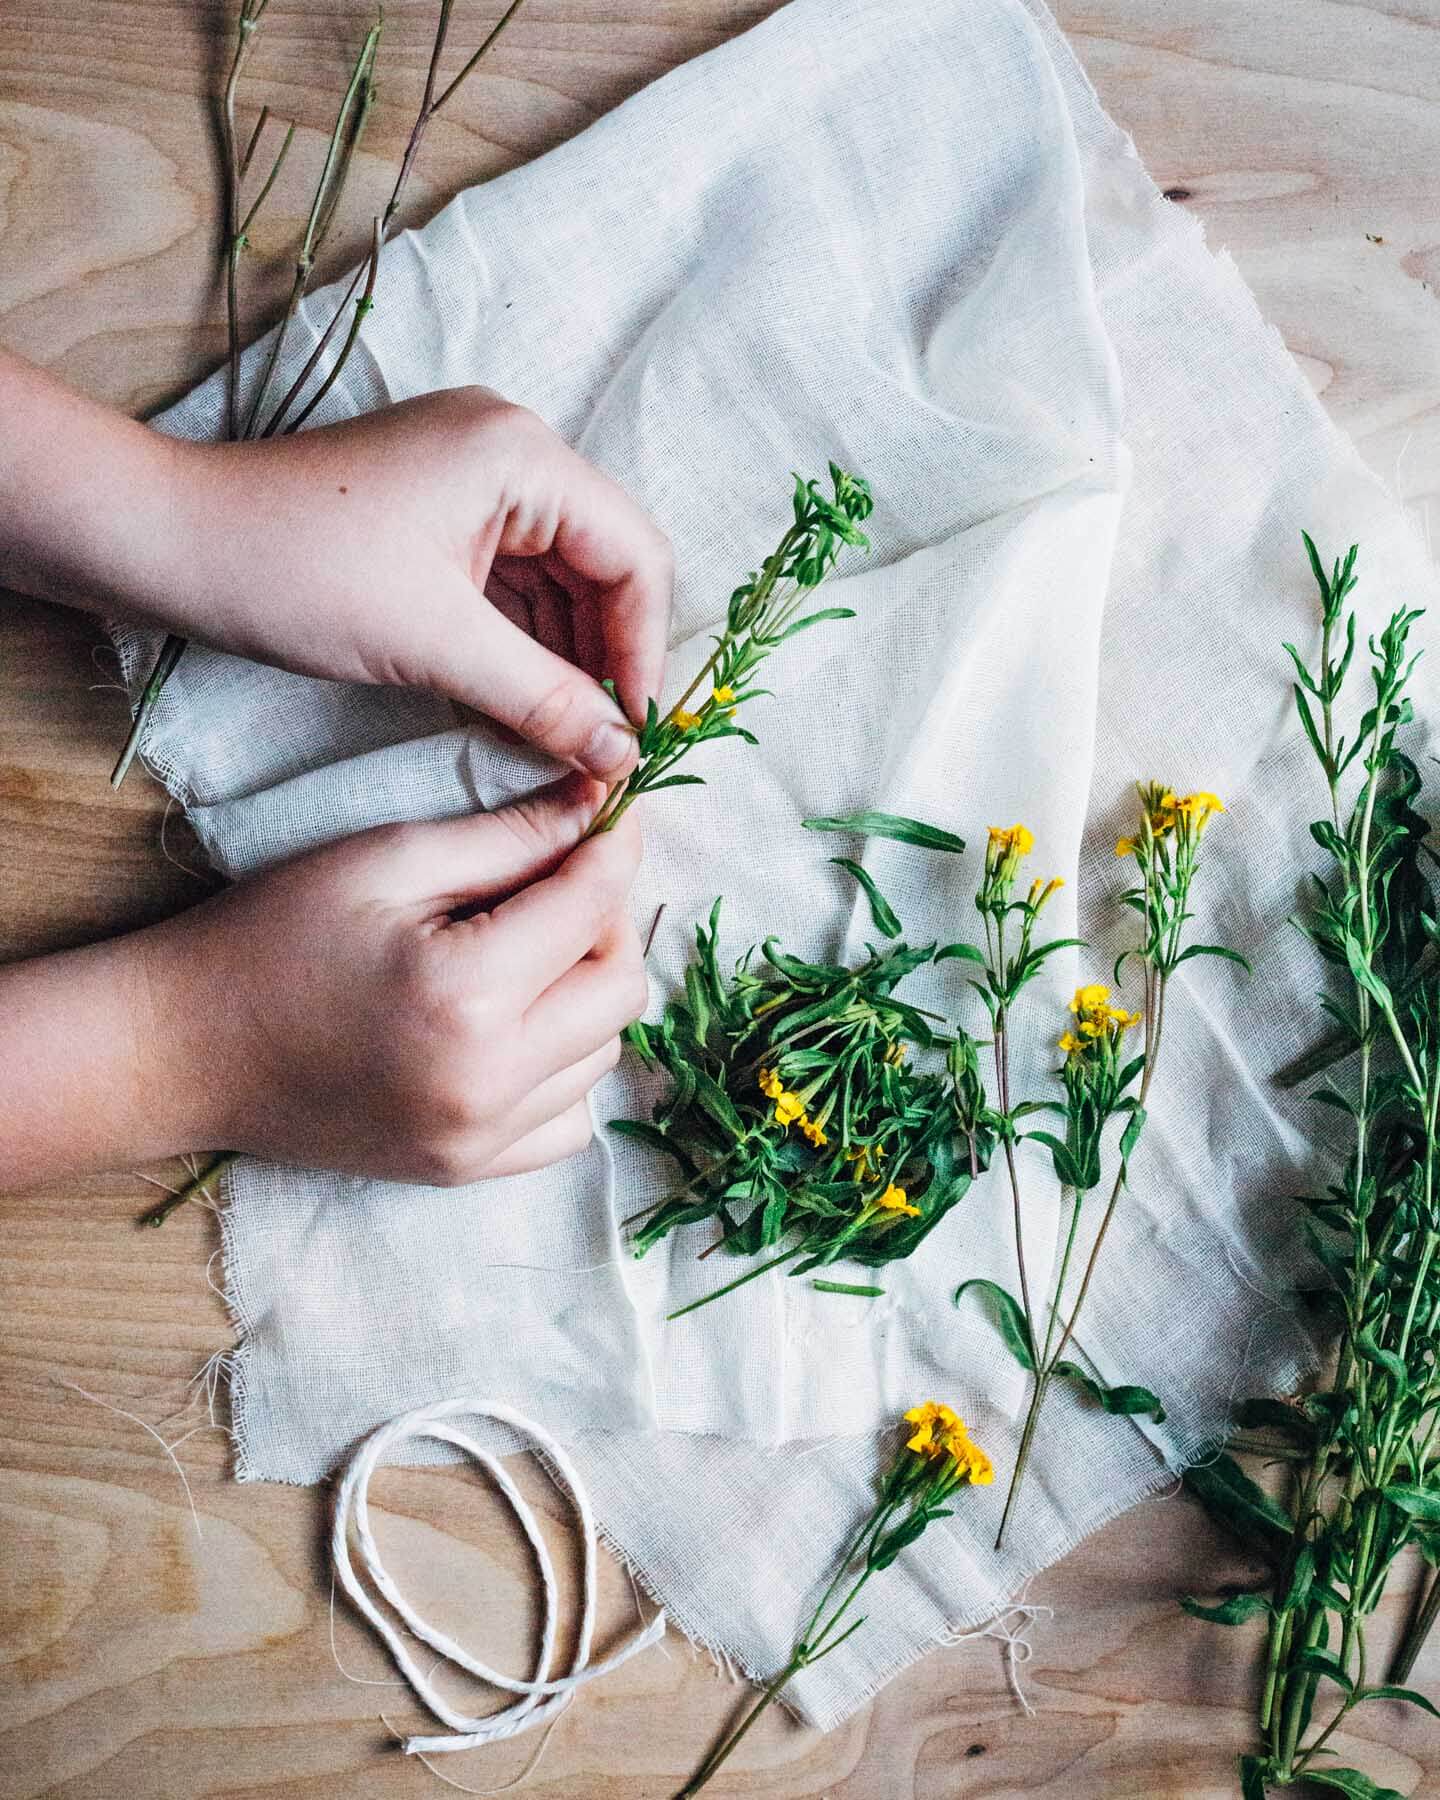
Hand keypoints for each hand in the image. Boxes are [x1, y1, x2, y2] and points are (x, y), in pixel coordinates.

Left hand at [0, 356, 672, 780]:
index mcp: (522, 454)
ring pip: (558, 580)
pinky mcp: (437, 512)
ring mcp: (471, 478)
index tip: (635, 733)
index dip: (645, 650)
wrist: (169, 542)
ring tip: (565, 737)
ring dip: (566, 658)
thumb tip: (623, 756)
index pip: (634, 554)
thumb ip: (544, 699)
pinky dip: (521, 644)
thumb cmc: (294, 572)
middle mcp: (509, 450)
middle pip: (603, 565)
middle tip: (605, 745)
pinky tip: (521, 704)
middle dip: (607, 657)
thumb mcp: (433, 643)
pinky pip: (510, 583)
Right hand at [0, 777, 647, 1188]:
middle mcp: (489, 1080)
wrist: (186, 1048)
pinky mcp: (467, 1169)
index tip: (608, 816)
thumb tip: (599, 806)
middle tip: (556, 882)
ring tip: (523, 951)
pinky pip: (569, 1116)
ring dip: (585, 992)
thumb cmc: (274, 935)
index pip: (595, 907)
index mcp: (468, 994)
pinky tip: (512, 1025)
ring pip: (604, 1051)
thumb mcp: (387, 861)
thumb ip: (508, 837)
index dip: (611, 847)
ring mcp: (480, 1138)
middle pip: (620, 987)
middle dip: (604, 921)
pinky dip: (563, 1064)